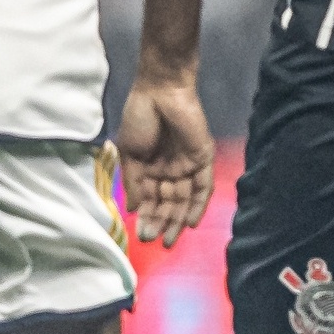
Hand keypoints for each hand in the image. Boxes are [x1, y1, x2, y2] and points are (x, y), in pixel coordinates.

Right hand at [116, 70, 215, 245]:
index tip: (140, 235)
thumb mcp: (130, 154)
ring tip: (170, 239)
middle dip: (161, 222)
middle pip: (168, 201)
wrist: (159, 92)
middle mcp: (170, 169)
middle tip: (155, 242)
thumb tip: (131, 208)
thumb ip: (132, 182)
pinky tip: (189, 223)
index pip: (150, 198)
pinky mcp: (203, 158)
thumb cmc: (140, 117)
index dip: (146, 216)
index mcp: (150, 167)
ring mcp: (187, 164)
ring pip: (184, 198)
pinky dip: (197, 204)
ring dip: (177, 219)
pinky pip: (203, 186)